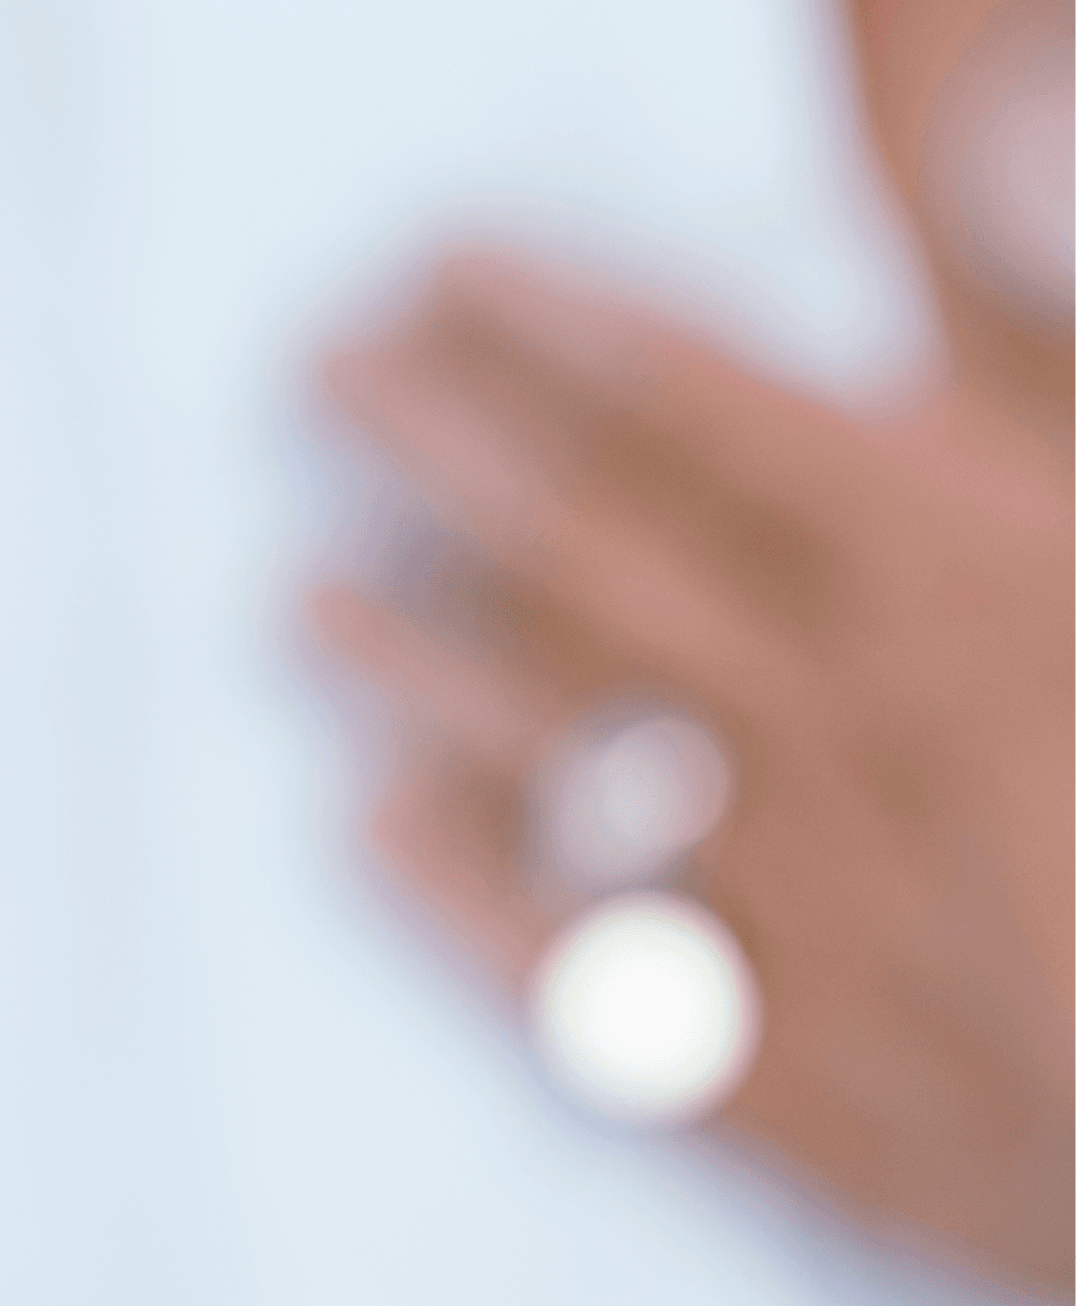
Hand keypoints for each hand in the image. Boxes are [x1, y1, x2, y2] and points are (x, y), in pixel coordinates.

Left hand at [308, 250, 1075, 1296]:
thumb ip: (1040, 402)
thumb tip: (952, 231)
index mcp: (968, 593)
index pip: (713, 417)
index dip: (559, 331)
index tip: (437, 267)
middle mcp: (844, 734)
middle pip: (597, 558)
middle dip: (446, 449)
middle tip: (319, 376)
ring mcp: (793, 910)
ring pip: (556, 754)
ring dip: (414, 662)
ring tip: (303, 597)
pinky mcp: (775, 1074)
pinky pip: (578, 971)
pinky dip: (466, 896)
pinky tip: (370, 829)